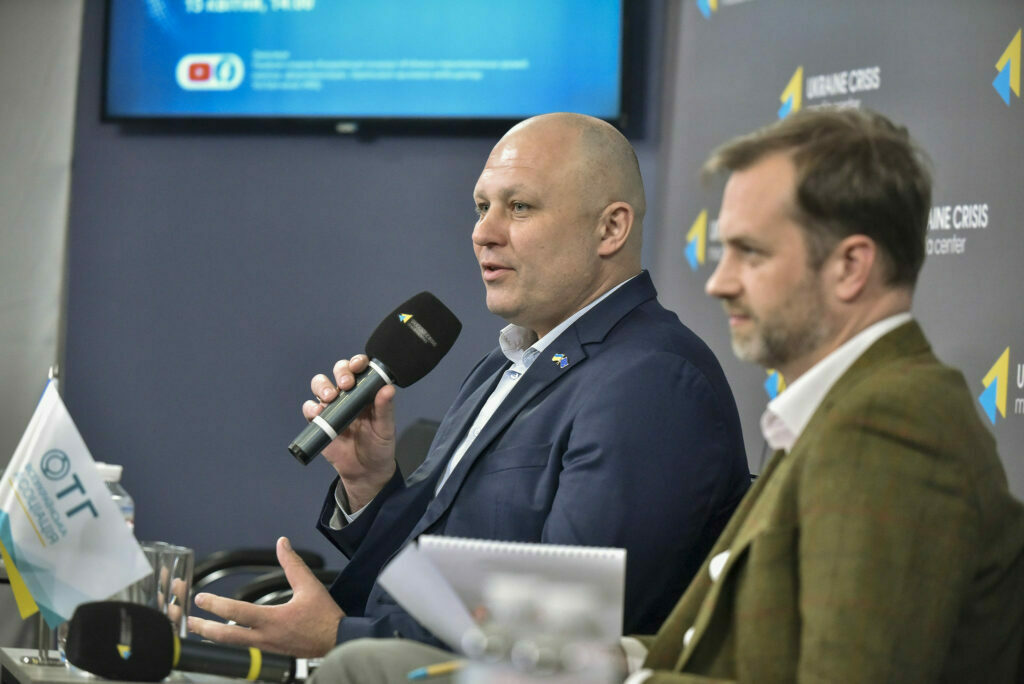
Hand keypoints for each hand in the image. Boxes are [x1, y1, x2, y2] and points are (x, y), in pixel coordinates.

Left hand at [187, 537, 342, 657]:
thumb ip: (293, 564)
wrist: (337, 642)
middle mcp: (264, 637)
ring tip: (197, 626)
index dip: (216, 605)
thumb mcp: (310, 586)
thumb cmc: (325, 617)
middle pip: (226, 637)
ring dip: (212, 634)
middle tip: (187, 619)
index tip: (201, 598)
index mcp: (272, 621)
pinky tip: (222, 631)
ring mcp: (265, 647)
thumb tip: (282, 543)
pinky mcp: (269, 650)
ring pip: (231, 643)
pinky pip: (242, 645)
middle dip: (203, 628)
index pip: (237, 612)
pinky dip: (227, 638)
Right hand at [303, 354, 396, 509]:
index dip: (357, 362)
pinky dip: (311, 408)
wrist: (365, 472)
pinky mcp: (320, 422)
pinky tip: (318, 413)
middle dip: (340, 372)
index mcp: (366, 392)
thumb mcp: (385, 428)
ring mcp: (333, 407)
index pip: (360, 368)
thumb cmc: (379, 446)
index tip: (359, 365)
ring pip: (321, 385)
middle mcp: (348, 395)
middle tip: (345, 385)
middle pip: (338, 371)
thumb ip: (385, 409)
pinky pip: (310, 409)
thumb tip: (388, 388)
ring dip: (322, 386)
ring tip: (329, 397)